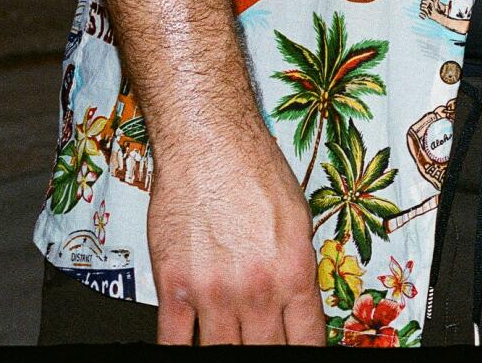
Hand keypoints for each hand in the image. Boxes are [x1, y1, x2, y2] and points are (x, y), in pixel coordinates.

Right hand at [146, 128, 324, 344]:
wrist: (207, 139)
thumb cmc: (251, 165)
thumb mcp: (297, 217)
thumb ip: (297, 268)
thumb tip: (299, 305)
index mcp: (293, 272)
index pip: (307, 340)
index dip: (303, 350)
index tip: (296, 349)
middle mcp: (256, 289)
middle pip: (265, 353)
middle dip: (267, 351)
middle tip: (262, 342)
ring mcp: (213, 293)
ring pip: (222, 353)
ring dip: (228, 350)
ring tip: (231, 340)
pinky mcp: (174, 287)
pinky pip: (174, 342)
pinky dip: (181, 350)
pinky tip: (190, 345)